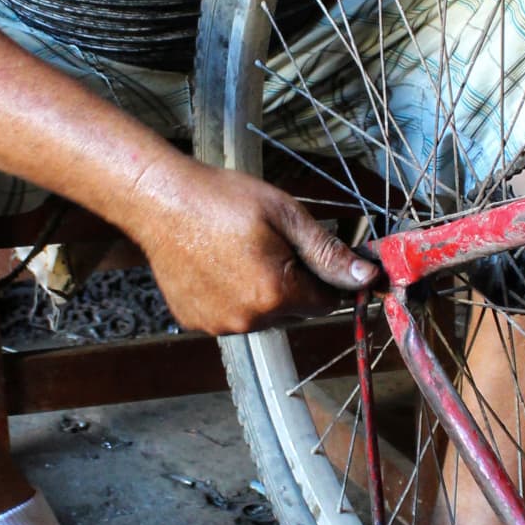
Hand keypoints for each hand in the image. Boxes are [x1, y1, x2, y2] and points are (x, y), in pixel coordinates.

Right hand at [129, 158, 378, 336]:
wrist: (160, 200)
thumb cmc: (221, 199)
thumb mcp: (285, 215)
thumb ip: (328, 252)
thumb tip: (365, 277)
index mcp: (276, 294)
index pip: (326, 302)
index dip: (325, 277)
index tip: (311, 253)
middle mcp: (248, 319)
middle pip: (294, 311)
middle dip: (293, 283)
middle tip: (270, 244)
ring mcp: (218, 324)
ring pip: (262, 315)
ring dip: (262, 293)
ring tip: (240, 252)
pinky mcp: (196, 321)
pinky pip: (230, 315)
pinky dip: (231, 296)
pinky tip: (218, 264)